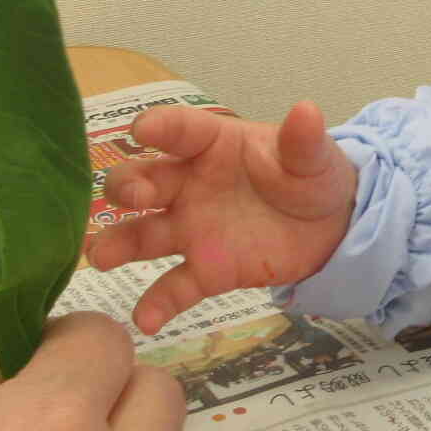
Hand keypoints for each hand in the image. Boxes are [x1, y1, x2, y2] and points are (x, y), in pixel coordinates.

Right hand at [88, 101, 357, 334]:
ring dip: (118, 243)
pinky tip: (145, 320)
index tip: (143, 130)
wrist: (331, 227)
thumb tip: (307, 110)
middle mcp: (190, 185)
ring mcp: (192, 229)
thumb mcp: (314, 156)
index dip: (161, 127)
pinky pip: (174, 287)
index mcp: (214, 145)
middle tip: (130, 197)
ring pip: (144, 235)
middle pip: (146, 181)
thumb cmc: (310, 176)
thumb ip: (304, 140)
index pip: (182, 131)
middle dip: (129, 186)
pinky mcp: (206, 270)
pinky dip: (157, 304)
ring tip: (99, 256)